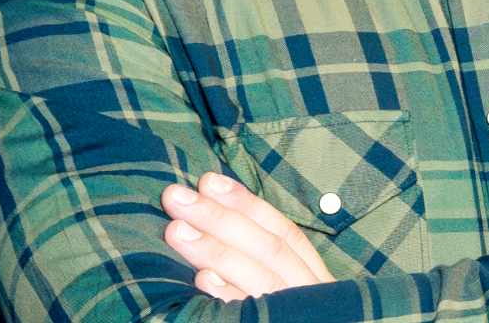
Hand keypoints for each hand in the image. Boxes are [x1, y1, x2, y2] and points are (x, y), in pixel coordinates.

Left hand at [160, 171, 335, 300]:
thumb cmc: (296, 321)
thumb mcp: (293, 293)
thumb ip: (265, 263)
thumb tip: (218, 218)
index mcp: (313, 279)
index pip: (283, 232)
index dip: (246, 203)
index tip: (209, 180)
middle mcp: (308, 295)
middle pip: (265, 249)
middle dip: (219, 218)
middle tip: (175, 197)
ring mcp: (292, 316)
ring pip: (257, 278)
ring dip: (214, 252)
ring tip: (175, 231)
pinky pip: (250, 317)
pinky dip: (228, 298)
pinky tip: (201, 283)